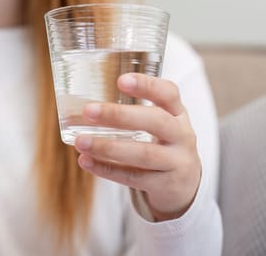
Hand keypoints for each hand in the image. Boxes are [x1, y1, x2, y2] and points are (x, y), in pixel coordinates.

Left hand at [73, 73, 200, 220]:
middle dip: (119, 115)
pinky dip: (107, 169)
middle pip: (155, 121)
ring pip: (144, 153)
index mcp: (177, 114)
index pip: (168, 93)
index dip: (147, 85)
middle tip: (88, 111)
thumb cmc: (162, 145)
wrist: (185, 185)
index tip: (121, 80)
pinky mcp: (166, 185)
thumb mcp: (159, 124)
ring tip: (81, 142)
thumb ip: (132, 113)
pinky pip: (134, 177)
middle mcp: (182, 135)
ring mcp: (177, 162)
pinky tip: (85, 161)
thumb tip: (83, 105)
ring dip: (108, 147)